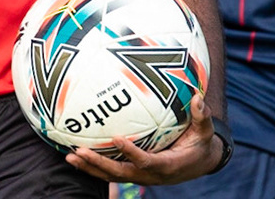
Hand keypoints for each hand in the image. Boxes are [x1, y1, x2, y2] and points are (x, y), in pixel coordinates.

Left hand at [65, 94, 222, 185]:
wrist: (199, 162)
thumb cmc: (200, 142)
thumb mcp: (204, 130)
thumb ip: (202, 116)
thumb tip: (198, 98)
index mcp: (167, 165)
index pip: (146, 162)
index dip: (131, 153)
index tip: (117, 138)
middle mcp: (150, 174)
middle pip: (121, 173)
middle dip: (99, 164)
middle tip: (79, 151)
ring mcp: (140, 175)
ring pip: (112, 175)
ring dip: (91, 167)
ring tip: (70, 157)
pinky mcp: (135, 172)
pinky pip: (112, 171)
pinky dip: (95, 166)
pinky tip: (77, 155)